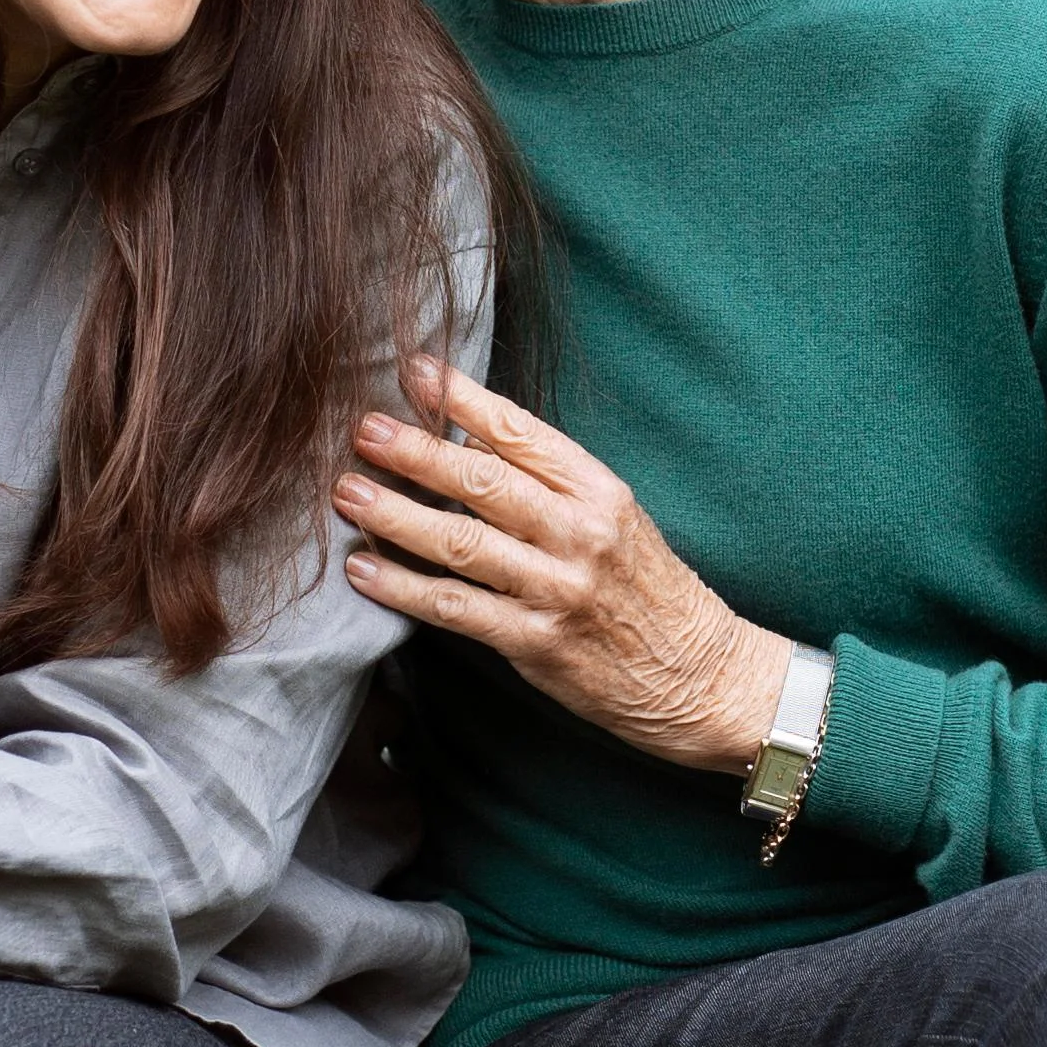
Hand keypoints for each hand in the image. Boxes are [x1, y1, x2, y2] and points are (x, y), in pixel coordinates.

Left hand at [338, 355, 791, 773]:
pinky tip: (363, 570)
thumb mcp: (613, 517)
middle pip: (483, 481)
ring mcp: (558, 589)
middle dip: (416, 451)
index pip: (521, 433)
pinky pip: (457, 609)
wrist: (700, 676)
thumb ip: (547, 481)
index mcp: (598, 491)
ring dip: (395, 515)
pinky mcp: (537, 643)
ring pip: (461, 543)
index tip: (415, 370)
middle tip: (363, 429)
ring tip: (345, 492)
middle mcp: (580, 533)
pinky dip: (403, 587)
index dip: (463, 398)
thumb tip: (466, 437)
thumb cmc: (647, 590)